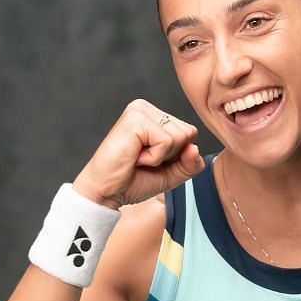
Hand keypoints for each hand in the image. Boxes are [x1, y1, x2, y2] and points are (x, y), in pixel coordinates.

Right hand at [73, 99, 203, 209]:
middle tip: (142, 160)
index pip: (190, 132)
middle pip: (188, 133)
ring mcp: (139, 111)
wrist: (105, 192)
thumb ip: (190, 163)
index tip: (151, 160)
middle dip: (170, 156)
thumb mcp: (171, 174)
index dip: (176, 156)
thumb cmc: (132, 181)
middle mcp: (145, 108)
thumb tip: (195, 148)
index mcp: (153, 115)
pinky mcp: (135, 120)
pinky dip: (154, 158)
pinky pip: (166, 142)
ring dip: (160, 157)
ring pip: (179, 137)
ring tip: (137, 158)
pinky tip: (134, 157)